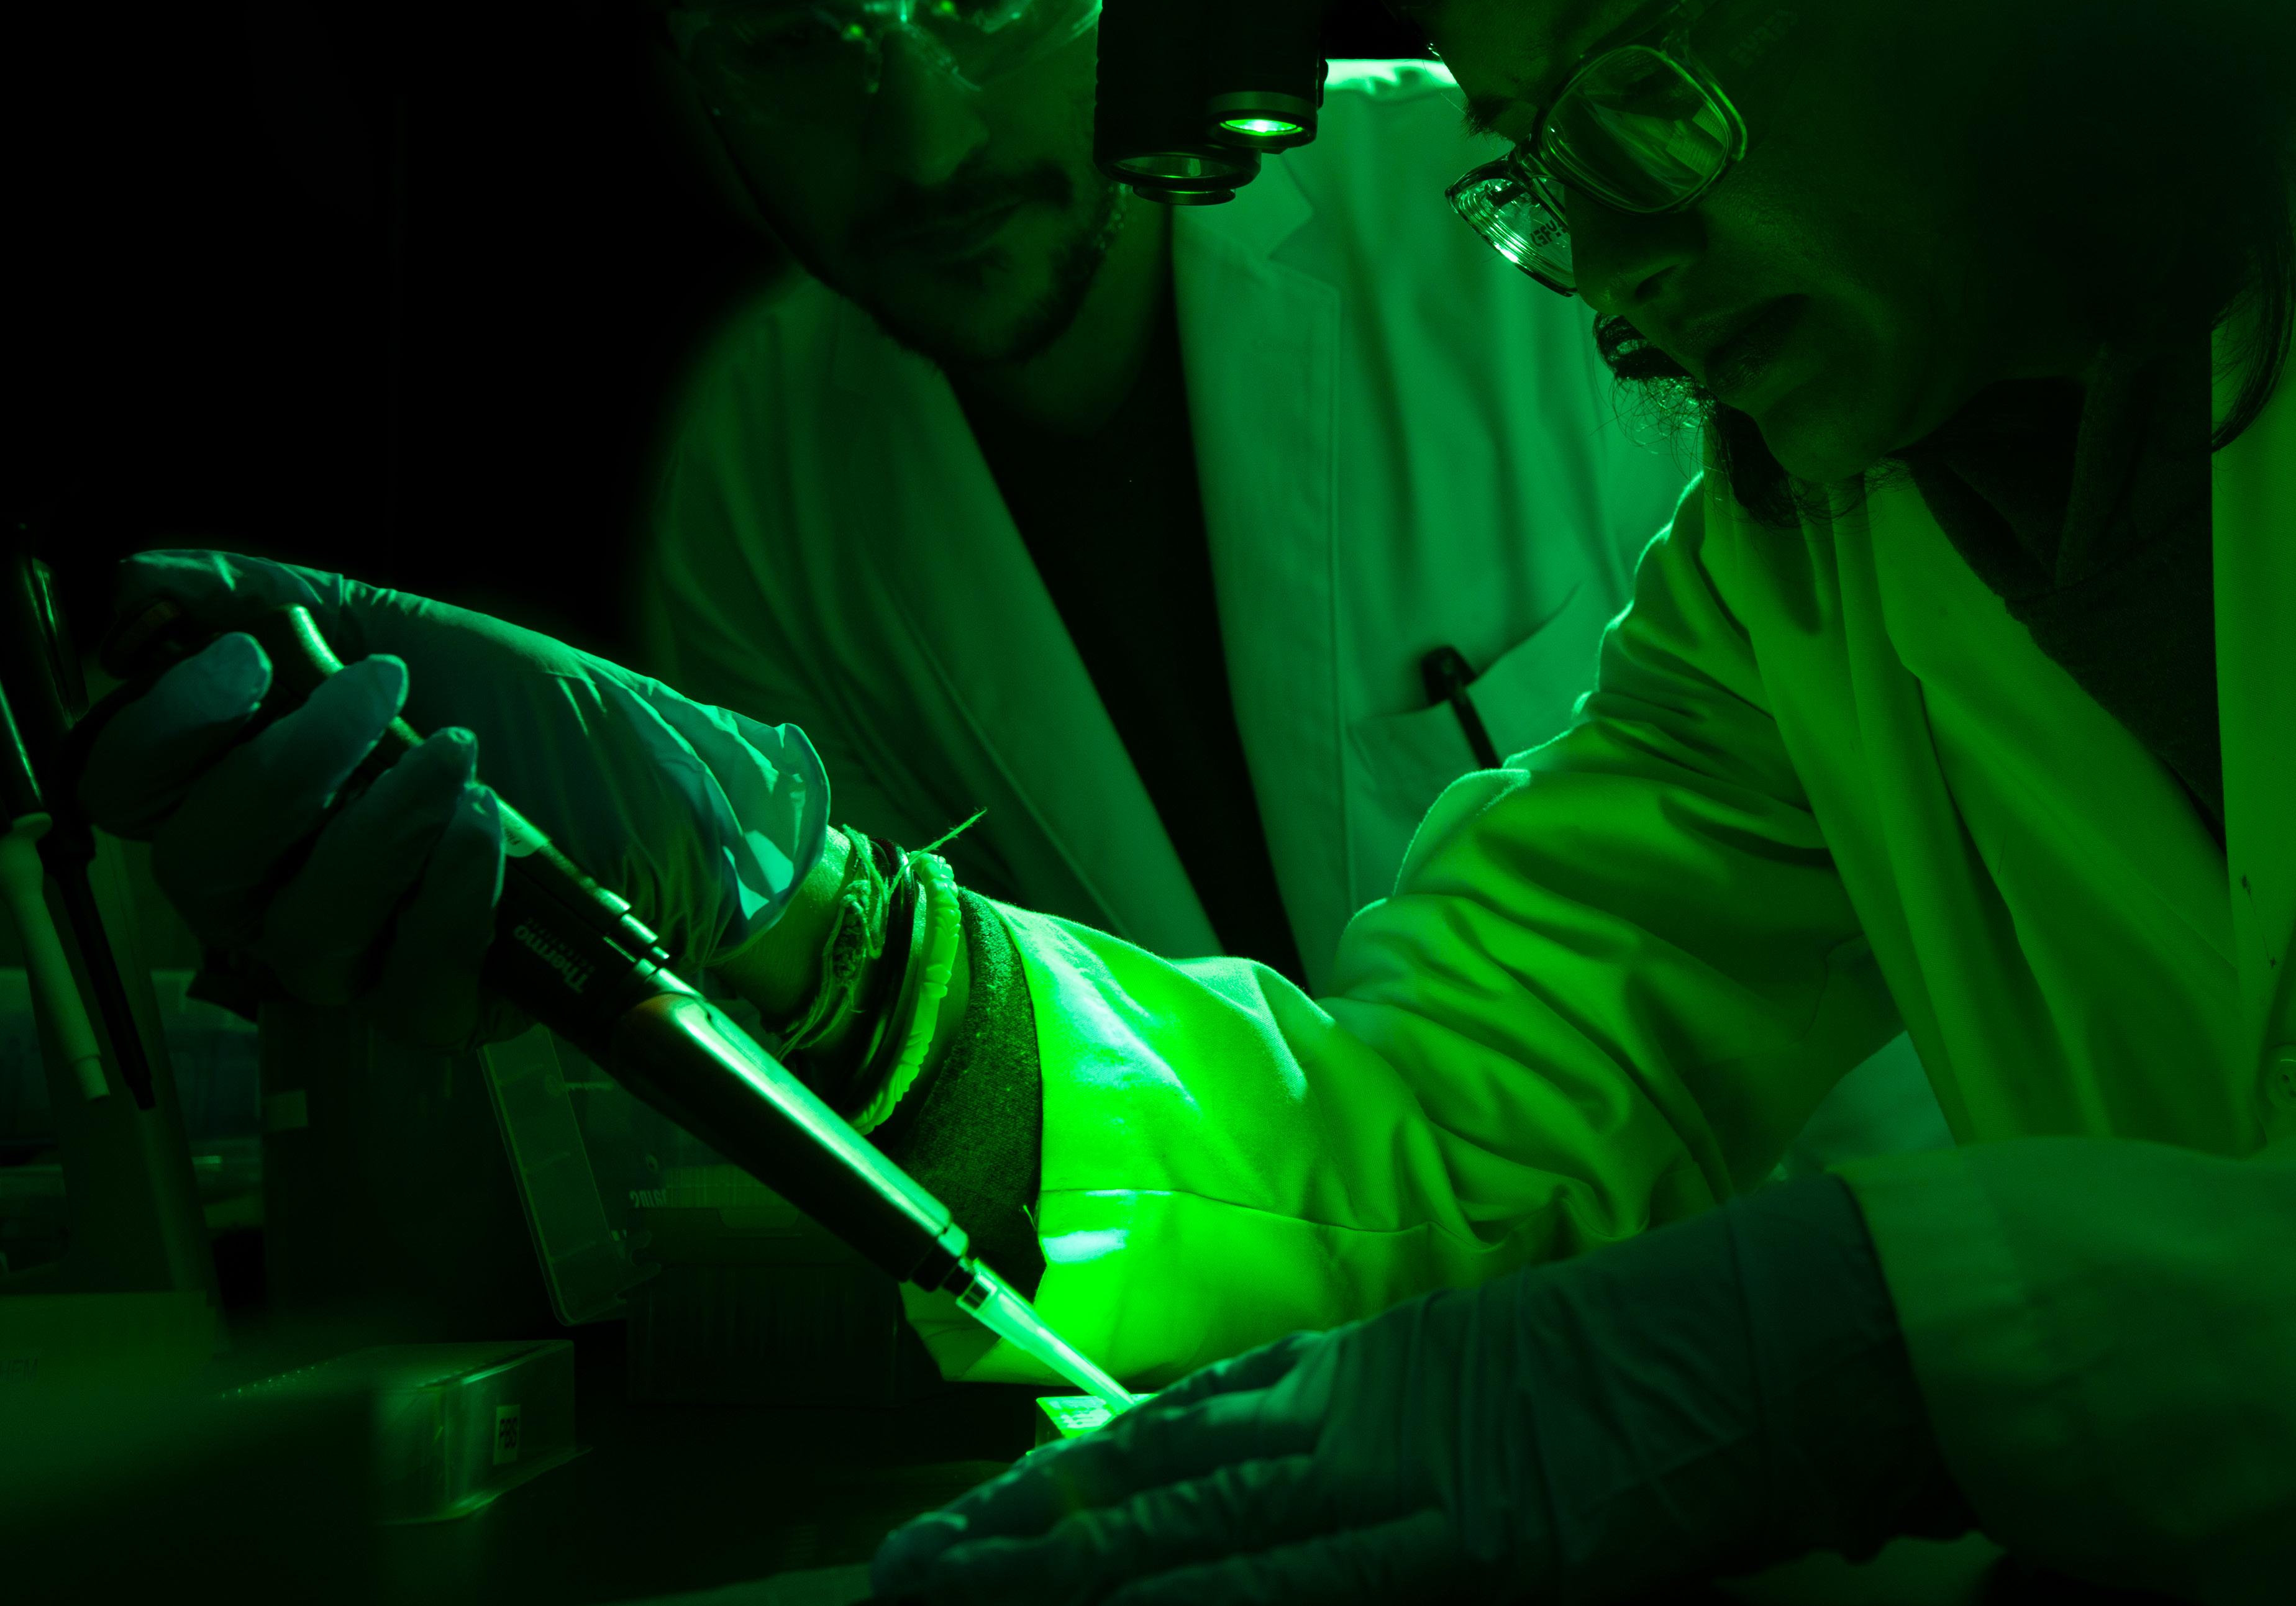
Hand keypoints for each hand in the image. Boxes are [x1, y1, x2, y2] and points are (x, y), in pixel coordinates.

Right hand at [76, 550, 830, 1052]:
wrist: (675, 785)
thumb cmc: (542, 712)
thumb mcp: (413, 630)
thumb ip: (276, 603)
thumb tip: (138, 581)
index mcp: (255, 788)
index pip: (130, 785)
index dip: (164, 727)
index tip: (250, 661)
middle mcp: (284, 881)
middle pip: (201, 867)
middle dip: (288, 769)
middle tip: (382, 697)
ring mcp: (360, 953)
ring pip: (300, 931)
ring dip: (380, 830)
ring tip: (462, 761)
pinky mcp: (442, 1003)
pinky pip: (405, 985)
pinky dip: (446, 898)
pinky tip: (492, 832)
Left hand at [871, 1175, 1966, 1602]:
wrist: (1759, 1332)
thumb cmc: (1647, 1359)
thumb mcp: (1493, 1381)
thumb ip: (1386, 1421)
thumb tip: (1299, 1463)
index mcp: (1357, 1365)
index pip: (1175, 1423)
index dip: (1069, 1470)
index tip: (981, 1509)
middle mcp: (1344, 1404)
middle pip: (1147, 1469)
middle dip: (1018, 1526)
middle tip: (905, 1565)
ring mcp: (1391, 1467)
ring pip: (1184, 1522)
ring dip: (1058, 1563)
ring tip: (946, 1588)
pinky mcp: (1458, 1534)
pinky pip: (1289, 1579)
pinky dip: (1190, 1597)